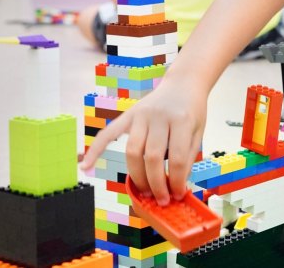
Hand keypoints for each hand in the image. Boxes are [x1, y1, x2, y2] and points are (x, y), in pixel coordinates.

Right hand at [79, 76, 207, 205]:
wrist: (183, 83)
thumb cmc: (192, 111)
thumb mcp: (197, 132)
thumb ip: (186, 158)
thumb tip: (176, 188)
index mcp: (181, 120)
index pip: (176, 158)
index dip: (176, 181)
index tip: (178, 194)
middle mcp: (158, 116)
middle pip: (151, 157)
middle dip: (155, 183)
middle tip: (160, 199)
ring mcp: (141, 114)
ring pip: (132, 152)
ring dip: (137, 176)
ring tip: (145, 191)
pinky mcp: (128, 115)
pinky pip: (108, 133)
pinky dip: (95, 150)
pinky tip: (86, 167)